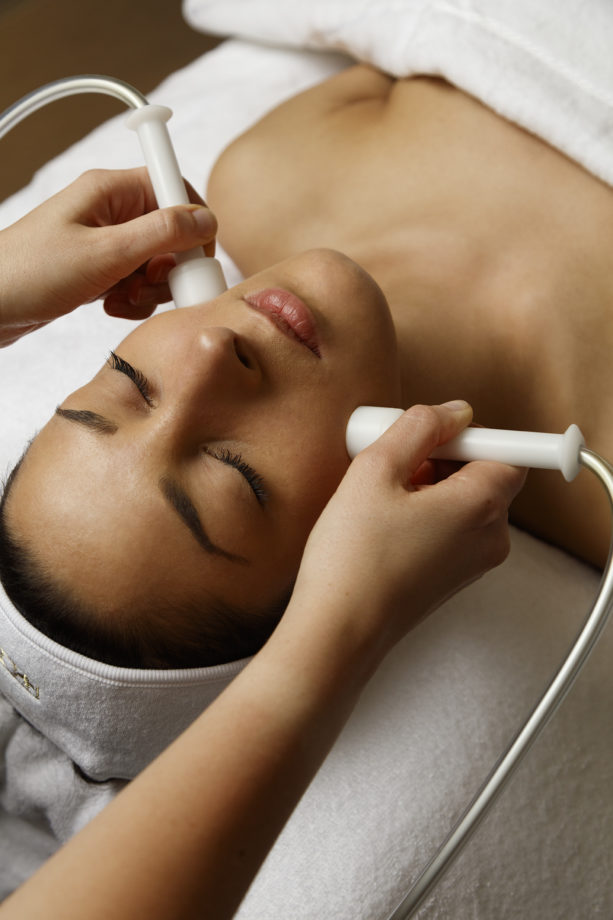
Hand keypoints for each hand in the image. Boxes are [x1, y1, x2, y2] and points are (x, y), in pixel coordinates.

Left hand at [0, 167, 216, 344]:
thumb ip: (161, 234)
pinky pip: (136, 281)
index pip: (174, 188)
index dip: (192, 224)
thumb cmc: (32, 273)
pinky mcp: (98, 269)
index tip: (194, 259)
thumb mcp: (105, 254)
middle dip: (170, 265)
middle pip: (170, 231)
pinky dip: (132, 299)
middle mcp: (110, 211)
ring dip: (151, 288)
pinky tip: (110, 307)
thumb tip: (208, 221)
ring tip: (122, 300)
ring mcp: (104, 241)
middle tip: (152, 286)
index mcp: (111, 191)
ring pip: (156, 262)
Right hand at [292, 402, 526, 656]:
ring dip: (428, 487)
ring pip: (464, 502)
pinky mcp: (452, 578)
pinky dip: (424, 515)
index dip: (471, 435)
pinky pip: (452, 529)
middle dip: (442, 458)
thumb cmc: (353, 558)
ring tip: (379, 496)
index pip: (511, 452)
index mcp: (481, 506)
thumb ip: (419, 427)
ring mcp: (473, 563)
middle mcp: (490, 537)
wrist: (338, 633)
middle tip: (393, 461)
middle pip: (485, 475)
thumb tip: (454, 412)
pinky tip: (383, 522)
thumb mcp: (375, 470)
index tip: (433, 435)